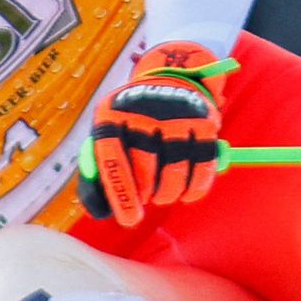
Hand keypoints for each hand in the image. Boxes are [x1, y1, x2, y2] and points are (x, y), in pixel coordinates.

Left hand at [73, 40, 235, 225]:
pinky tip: (186, 193)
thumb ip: (96, 173)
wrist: (168, 80)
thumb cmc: (130, 123)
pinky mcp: (204, 121)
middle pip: (146, 166)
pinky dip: (195, 189)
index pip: (110, 156)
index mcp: (111, 113)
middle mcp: (144, 110)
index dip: (120, 191)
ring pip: (175, 171)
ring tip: (162, 193)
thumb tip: (100, 211)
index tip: (130, 219)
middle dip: (145, 193)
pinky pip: (203, 168)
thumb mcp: (107, 134)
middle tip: (145, 199)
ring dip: (168, 193)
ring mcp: (176, 114)